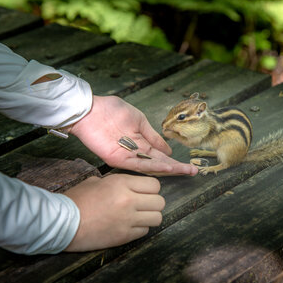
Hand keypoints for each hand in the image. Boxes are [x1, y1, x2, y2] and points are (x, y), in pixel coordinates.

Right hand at [63, 174, 164, 250]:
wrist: (62, 223)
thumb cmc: (76, 200)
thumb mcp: (95, 182)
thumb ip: (116, 182)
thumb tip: (128, 184)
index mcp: (122, 184)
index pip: (154, 185)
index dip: (150, 189)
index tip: (144, 192)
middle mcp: (129, 201)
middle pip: (160, 201)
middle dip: (153, 203)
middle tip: (143, 205)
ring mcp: (128, 220)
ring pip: (157, 218)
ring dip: (150, 217)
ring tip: (139, 216)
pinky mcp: (124, 236)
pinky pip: (145, 231)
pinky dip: (140, 229)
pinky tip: (129, 226)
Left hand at [70, 95, 197, 175]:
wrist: (89, 110)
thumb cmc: (111, 110)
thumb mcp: (139, 120)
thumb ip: (152, 135)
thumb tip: (168, 148)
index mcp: (141, 142)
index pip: (161, 154)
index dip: (175, 160)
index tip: (190, 165)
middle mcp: (136, 152)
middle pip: (159, 163)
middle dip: (176, 168)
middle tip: (193, 172)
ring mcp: (128, 156)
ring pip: (151, 166)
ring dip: (169, 169)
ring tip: (185, 171)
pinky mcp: (118, 159)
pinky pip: (138, 165)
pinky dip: (153, 167)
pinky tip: (166, 168)